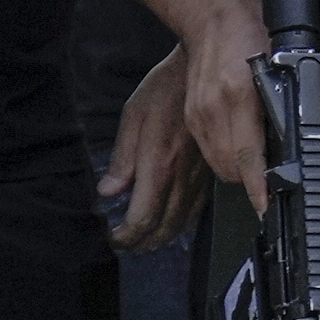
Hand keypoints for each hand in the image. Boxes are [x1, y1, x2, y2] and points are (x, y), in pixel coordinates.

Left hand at [101, 48, 204, 250]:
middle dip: (143, 242)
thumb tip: (108, 192)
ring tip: (145, 243)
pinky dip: (182, 223)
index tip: (114, 238)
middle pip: (164, 226)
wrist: (206, 73)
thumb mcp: (134, 116)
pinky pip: (197, 208)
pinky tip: (172, 224)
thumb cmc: (166, 89)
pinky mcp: (210, 171)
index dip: (127, 234)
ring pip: (183, 221)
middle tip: (127, 246)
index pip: (143, 215)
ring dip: (163, 237)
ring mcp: (201, 176)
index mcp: (160, 163)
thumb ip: (122, 158)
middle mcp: (183, 175)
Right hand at [179, 0, 274, 204]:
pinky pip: (207, 149)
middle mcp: (213, 108)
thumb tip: (287, 146)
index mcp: (237, 95)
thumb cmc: (250, 35)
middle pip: (229, 166)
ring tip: (253, 164)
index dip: (257, 185)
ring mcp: (198, 113)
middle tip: (269, 179)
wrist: (212, 16)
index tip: (264, 204)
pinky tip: (236, 146)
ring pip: (217, 162)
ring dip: (236, 170)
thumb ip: (279, 107)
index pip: (247, 154)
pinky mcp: (190, 114)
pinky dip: (223, 155)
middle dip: (250, 180)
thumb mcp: (279, 67)